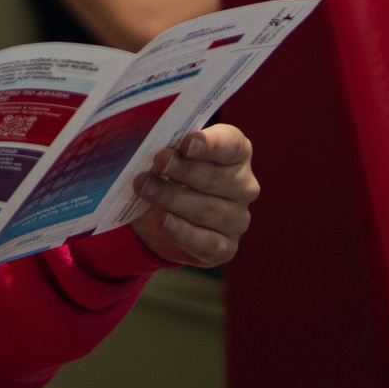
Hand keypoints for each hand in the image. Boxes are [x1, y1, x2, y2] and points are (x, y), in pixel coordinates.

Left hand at [130, 124, 258, 268]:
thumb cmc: (167, 173)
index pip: (232, 145)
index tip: (186, 144)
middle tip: (158, 162)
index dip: (211, 144)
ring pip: (208, 210)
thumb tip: (149, 139)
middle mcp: (244, 186)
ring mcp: (237, 220)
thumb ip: (167, 144)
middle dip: (184, 170)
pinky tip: (165, 222)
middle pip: (217, 178)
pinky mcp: (225, 248)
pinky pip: (208, 243)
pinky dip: (184, 233)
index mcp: (236, 153)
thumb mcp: (167, 153)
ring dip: (173, 198)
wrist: (158, 217)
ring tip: (144, 188)